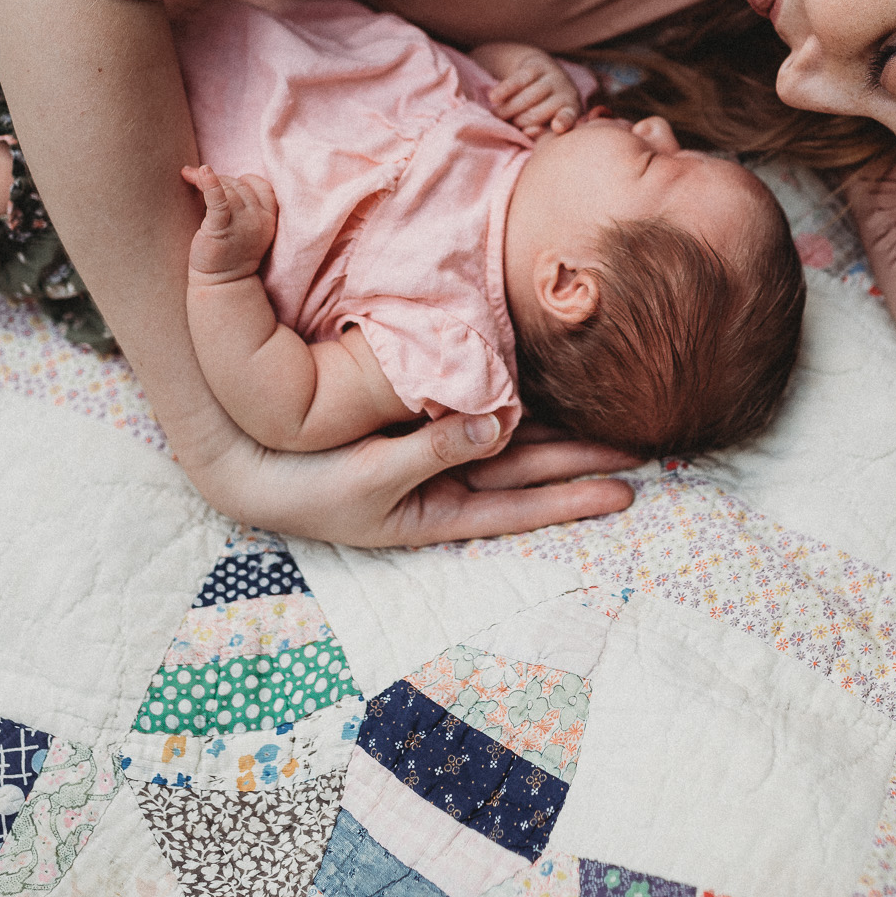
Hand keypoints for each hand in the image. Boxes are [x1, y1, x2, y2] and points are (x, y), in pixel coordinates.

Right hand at [168, 405, 643, 546]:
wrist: (247, 464)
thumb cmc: (305, 485)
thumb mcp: (370, 477)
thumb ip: (434, 449)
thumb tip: (498, 422)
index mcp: (438, 510)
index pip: (522, 506)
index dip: (574, 497)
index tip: (627, 491)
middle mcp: (444, 482)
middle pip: (529, 469)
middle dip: (583, 458)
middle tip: (648, 442)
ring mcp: (431, 453)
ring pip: (510, 440)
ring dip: (557, 432)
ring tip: (614, 417)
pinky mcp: (415, 423)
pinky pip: (476, 410)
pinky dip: (510, 401)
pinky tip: (542, 385)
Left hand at [183, 165, 276, 282]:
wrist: (223, 284)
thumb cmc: (231, 255)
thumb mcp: (247, 230)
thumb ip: (245, 209)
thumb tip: (226, 183)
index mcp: (268, 218)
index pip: (262, 186)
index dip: (243, 179)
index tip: (225, 183)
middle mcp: (259, 219)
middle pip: (240, 185)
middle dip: (219, 177)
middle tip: (196, 177)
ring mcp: (242, 223)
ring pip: (229, 188)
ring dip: (207, 178)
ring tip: (190, 175)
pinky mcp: (221, 229)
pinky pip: (219, 200)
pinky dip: (210, 184)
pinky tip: (201, 172)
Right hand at [485, 47, 581, 137]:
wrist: (542, 71)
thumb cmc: (543, 105)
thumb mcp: (546, 120)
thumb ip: (538, 130)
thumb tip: (528, 132)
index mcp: (571, 110)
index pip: (568, 117)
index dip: (563, 121)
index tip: (557, 127)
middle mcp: (566, 92)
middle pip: (539, 112)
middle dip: (520, 121)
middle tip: (507, 125)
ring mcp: (553, 77)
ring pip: (528, 97)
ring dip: (509, 109)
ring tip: (496, 115)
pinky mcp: (537, 65)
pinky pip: (519, 80)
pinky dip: (505, 89)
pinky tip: (493, 98)